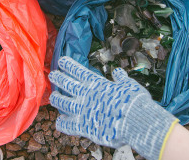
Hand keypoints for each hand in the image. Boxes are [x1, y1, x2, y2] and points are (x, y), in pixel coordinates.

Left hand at [49, 56, 177, 159]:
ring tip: (53, 97)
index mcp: (97, 84)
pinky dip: (62, 123)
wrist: (135, 122)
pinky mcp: (83, 126)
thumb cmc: (135, 102)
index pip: (79, 71)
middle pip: (67, 84)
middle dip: (58, 78)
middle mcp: (86, 95)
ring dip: (57, 99)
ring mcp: (82, 110)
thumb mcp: (130, 85)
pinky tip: (59, 122)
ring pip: (63, 103)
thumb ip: (121, 79)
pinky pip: (67, 125)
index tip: (61, 61)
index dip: (69, 65)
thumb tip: (118, 72)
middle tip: (52, 75)